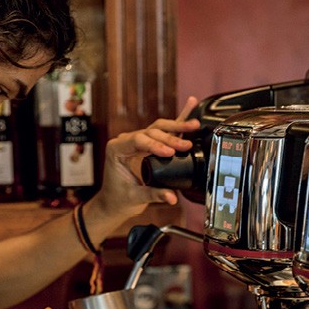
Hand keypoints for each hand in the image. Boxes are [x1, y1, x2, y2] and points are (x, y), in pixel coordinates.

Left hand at [95, 96, 200, 219]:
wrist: (113, 202)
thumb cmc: (118, 199)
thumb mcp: (135, 197)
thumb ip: (154, 195)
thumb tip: (172, 197)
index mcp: (116, 149)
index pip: (138, 140)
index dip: (155, 144)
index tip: (170, 152)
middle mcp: (125, 141)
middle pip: (151, 131)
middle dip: (170, 136)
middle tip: (186, 145)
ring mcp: (137, 140)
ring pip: (158, 127)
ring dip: (177, 126)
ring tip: (194, 125)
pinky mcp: (147, 144)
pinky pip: (163, 130)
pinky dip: (177, 121)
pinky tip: (190, 105)